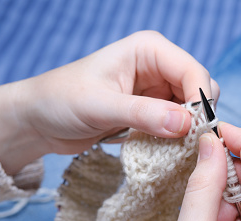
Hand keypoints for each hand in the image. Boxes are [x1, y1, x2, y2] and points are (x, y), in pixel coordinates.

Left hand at [0, 31, 218, 174]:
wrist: (40, 120)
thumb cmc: (60, 100)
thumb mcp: (99, 106)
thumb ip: (142, 114)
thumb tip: (185, 124)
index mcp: (148, 50)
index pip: (193, 71)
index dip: (199, 101)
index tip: (193, 132)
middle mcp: (157, 67)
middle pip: (200, 89)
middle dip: (197, 117)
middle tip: (184, 144)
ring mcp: (156, 90)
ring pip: (192, 110)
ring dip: (188, 130)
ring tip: (173, 150)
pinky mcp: (151, 112)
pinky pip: (178, 125)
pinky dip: (176, 139)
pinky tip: (164, 151)